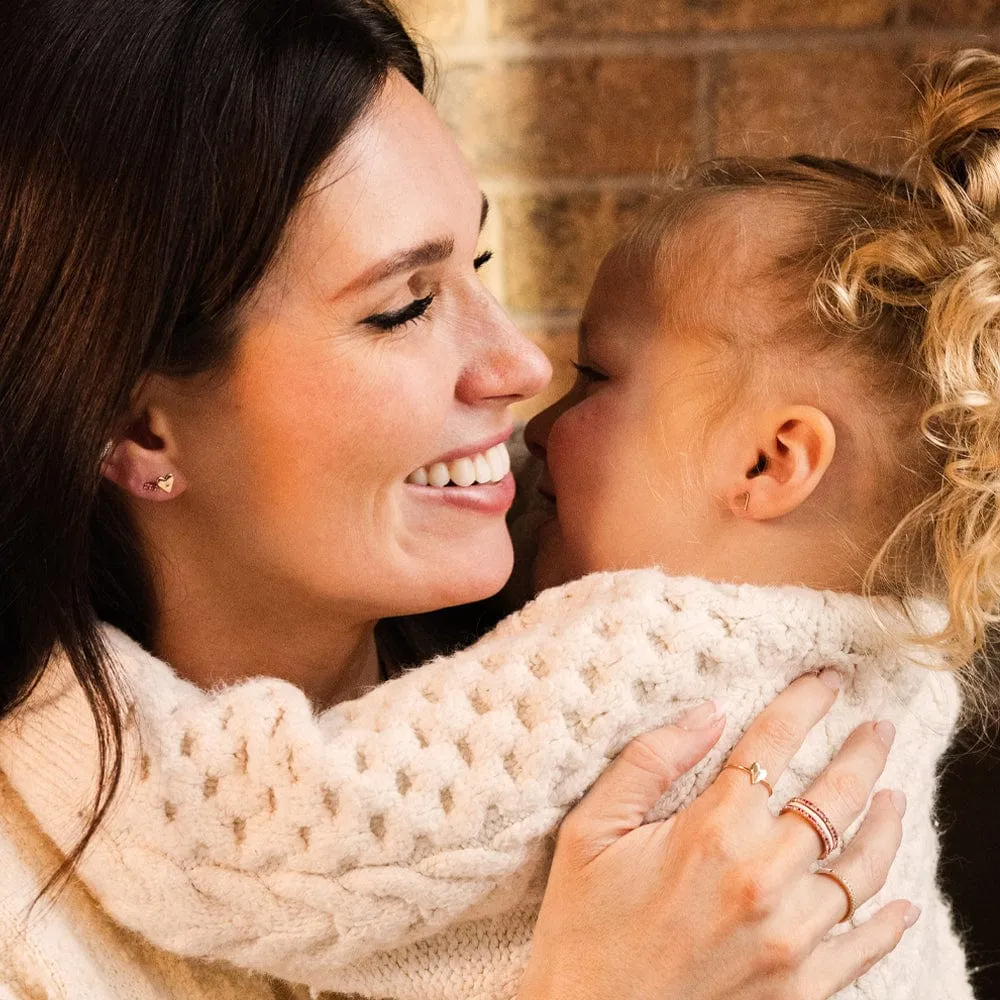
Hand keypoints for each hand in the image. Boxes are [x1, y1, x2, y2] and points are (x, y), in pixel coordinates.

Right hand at [517, 671, 913, 999]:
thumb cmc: (583, 929)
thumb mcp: (589, 831)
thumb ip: (648, 763)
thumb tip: (705, 712)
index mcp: (710, 831)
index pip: (771, 746)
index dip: (803, 704)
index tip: (826, 680)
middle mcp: (762, 877)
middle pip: (832, 798)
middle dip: (861, 753)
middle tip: (879, 729)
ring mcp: (789, 937)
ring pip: (861, 867)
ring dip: (885, 825)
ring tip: (895, 798)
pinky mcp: (800, 989)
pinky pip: (864, 948)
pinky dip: (889, 921)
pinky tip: (901, 901)